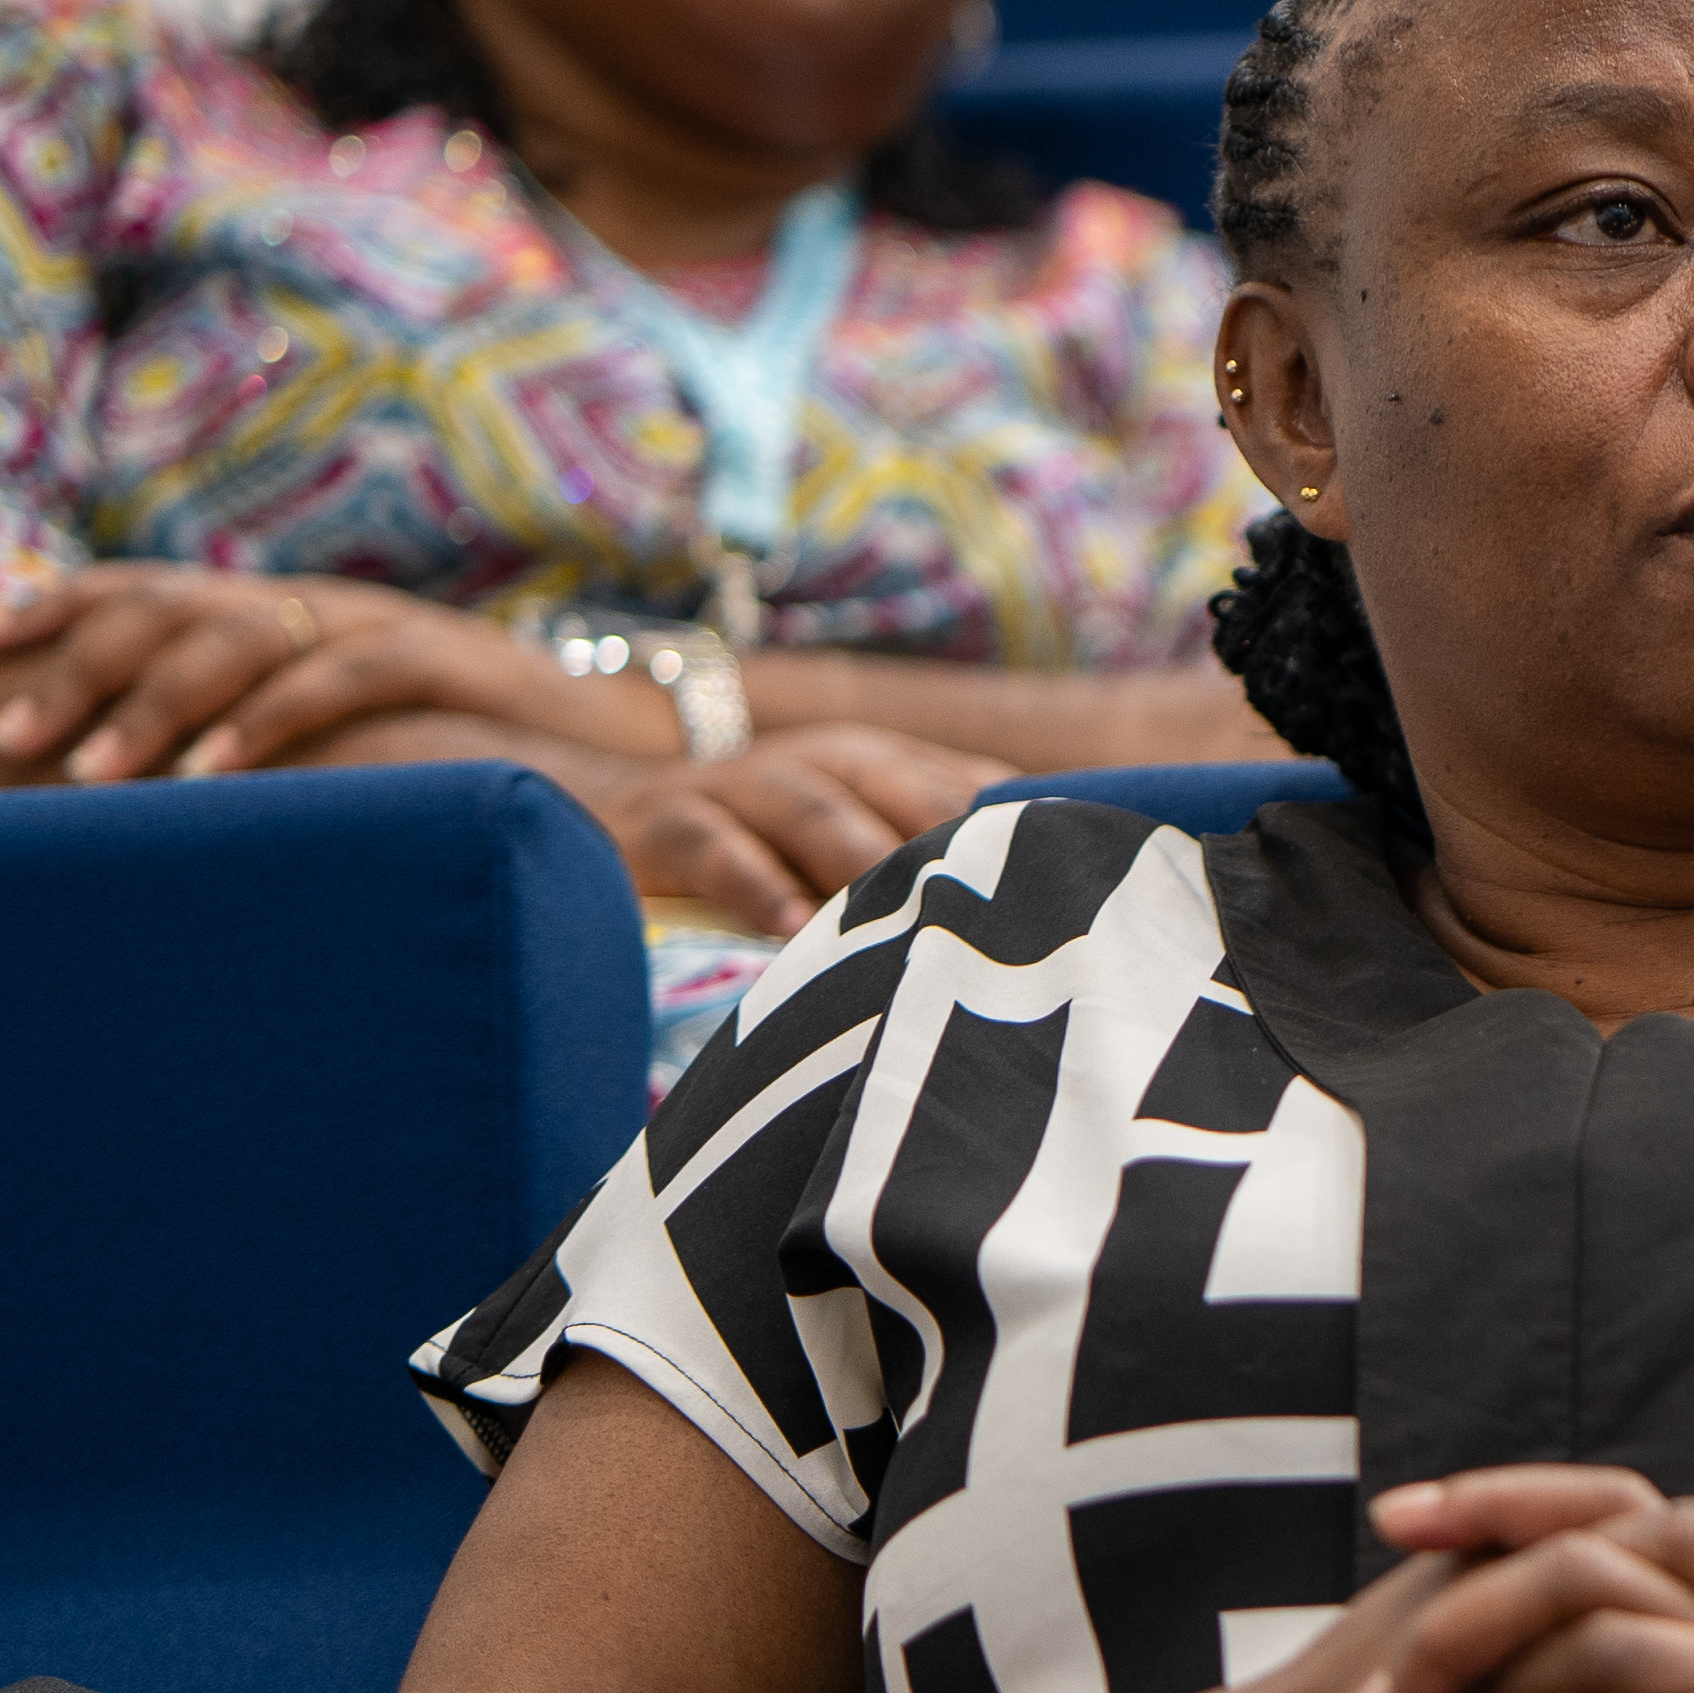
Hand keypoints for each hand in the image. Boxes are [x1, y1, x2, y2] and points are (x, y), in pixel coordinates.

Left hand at [0, 566, 651, 783]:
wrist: (605, 735)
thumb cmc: (454, 743)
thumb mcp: (334, 730)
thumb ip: (246, 730)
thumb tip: (130, 783)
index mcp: (279, 611)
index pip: (149, 586)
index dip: (62, 602)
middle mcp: (313, 603)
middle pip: (173, 610)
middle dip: (79, 669)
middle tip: (9, 736)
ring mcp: (374, 625)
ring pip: (239, 640)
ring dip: (153, 706)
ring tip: (88, 771)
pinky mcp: (437, 658)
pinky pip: (335, 678)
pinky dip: (264, 723)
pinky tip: (206, 776)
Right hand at [571, 724, 1013, 933]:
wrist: (607, 816)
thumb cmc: (763, 849)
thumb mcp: (850, 842)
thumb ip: (931, 860)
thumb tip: (1046, 901)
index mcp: (880, 765)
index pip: (970, 785)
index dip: (1025, 825)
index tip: (1086, 871)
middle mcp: (822, 763)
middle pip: (903, 788)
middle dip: (958, 831)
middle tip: (1013, 887)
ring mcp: (745, 787)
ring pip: (817, 810)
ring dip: (862, 855)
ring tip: (909, 909)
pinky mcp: (670, 824)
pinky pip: (720, 850)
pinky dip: (758, 888)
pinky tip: (793, 929)